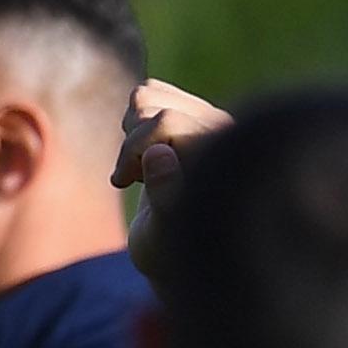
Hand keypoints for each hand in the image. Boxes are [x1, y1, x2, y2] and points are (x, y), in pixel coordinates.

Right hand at [113, 79, 232, 277]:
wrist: (181, 253)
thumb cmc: (170, 251)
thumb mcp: (161, 235)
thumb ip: (164, 195)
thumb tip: (159, 153)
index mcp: (222, 160)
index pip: (167, 122)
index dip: (133, 150)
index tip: (122, 183)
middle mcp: (225, 135)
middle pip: (150, 104)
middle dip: (130, 142)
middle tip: (132, 181)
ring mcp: (211, 123)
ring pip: (148, 94)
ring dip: (132, 131)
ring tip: (142, 168)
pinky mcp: (197, 118)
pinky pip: (151, 94)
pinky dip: (136, 122)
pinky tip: (148, 155)